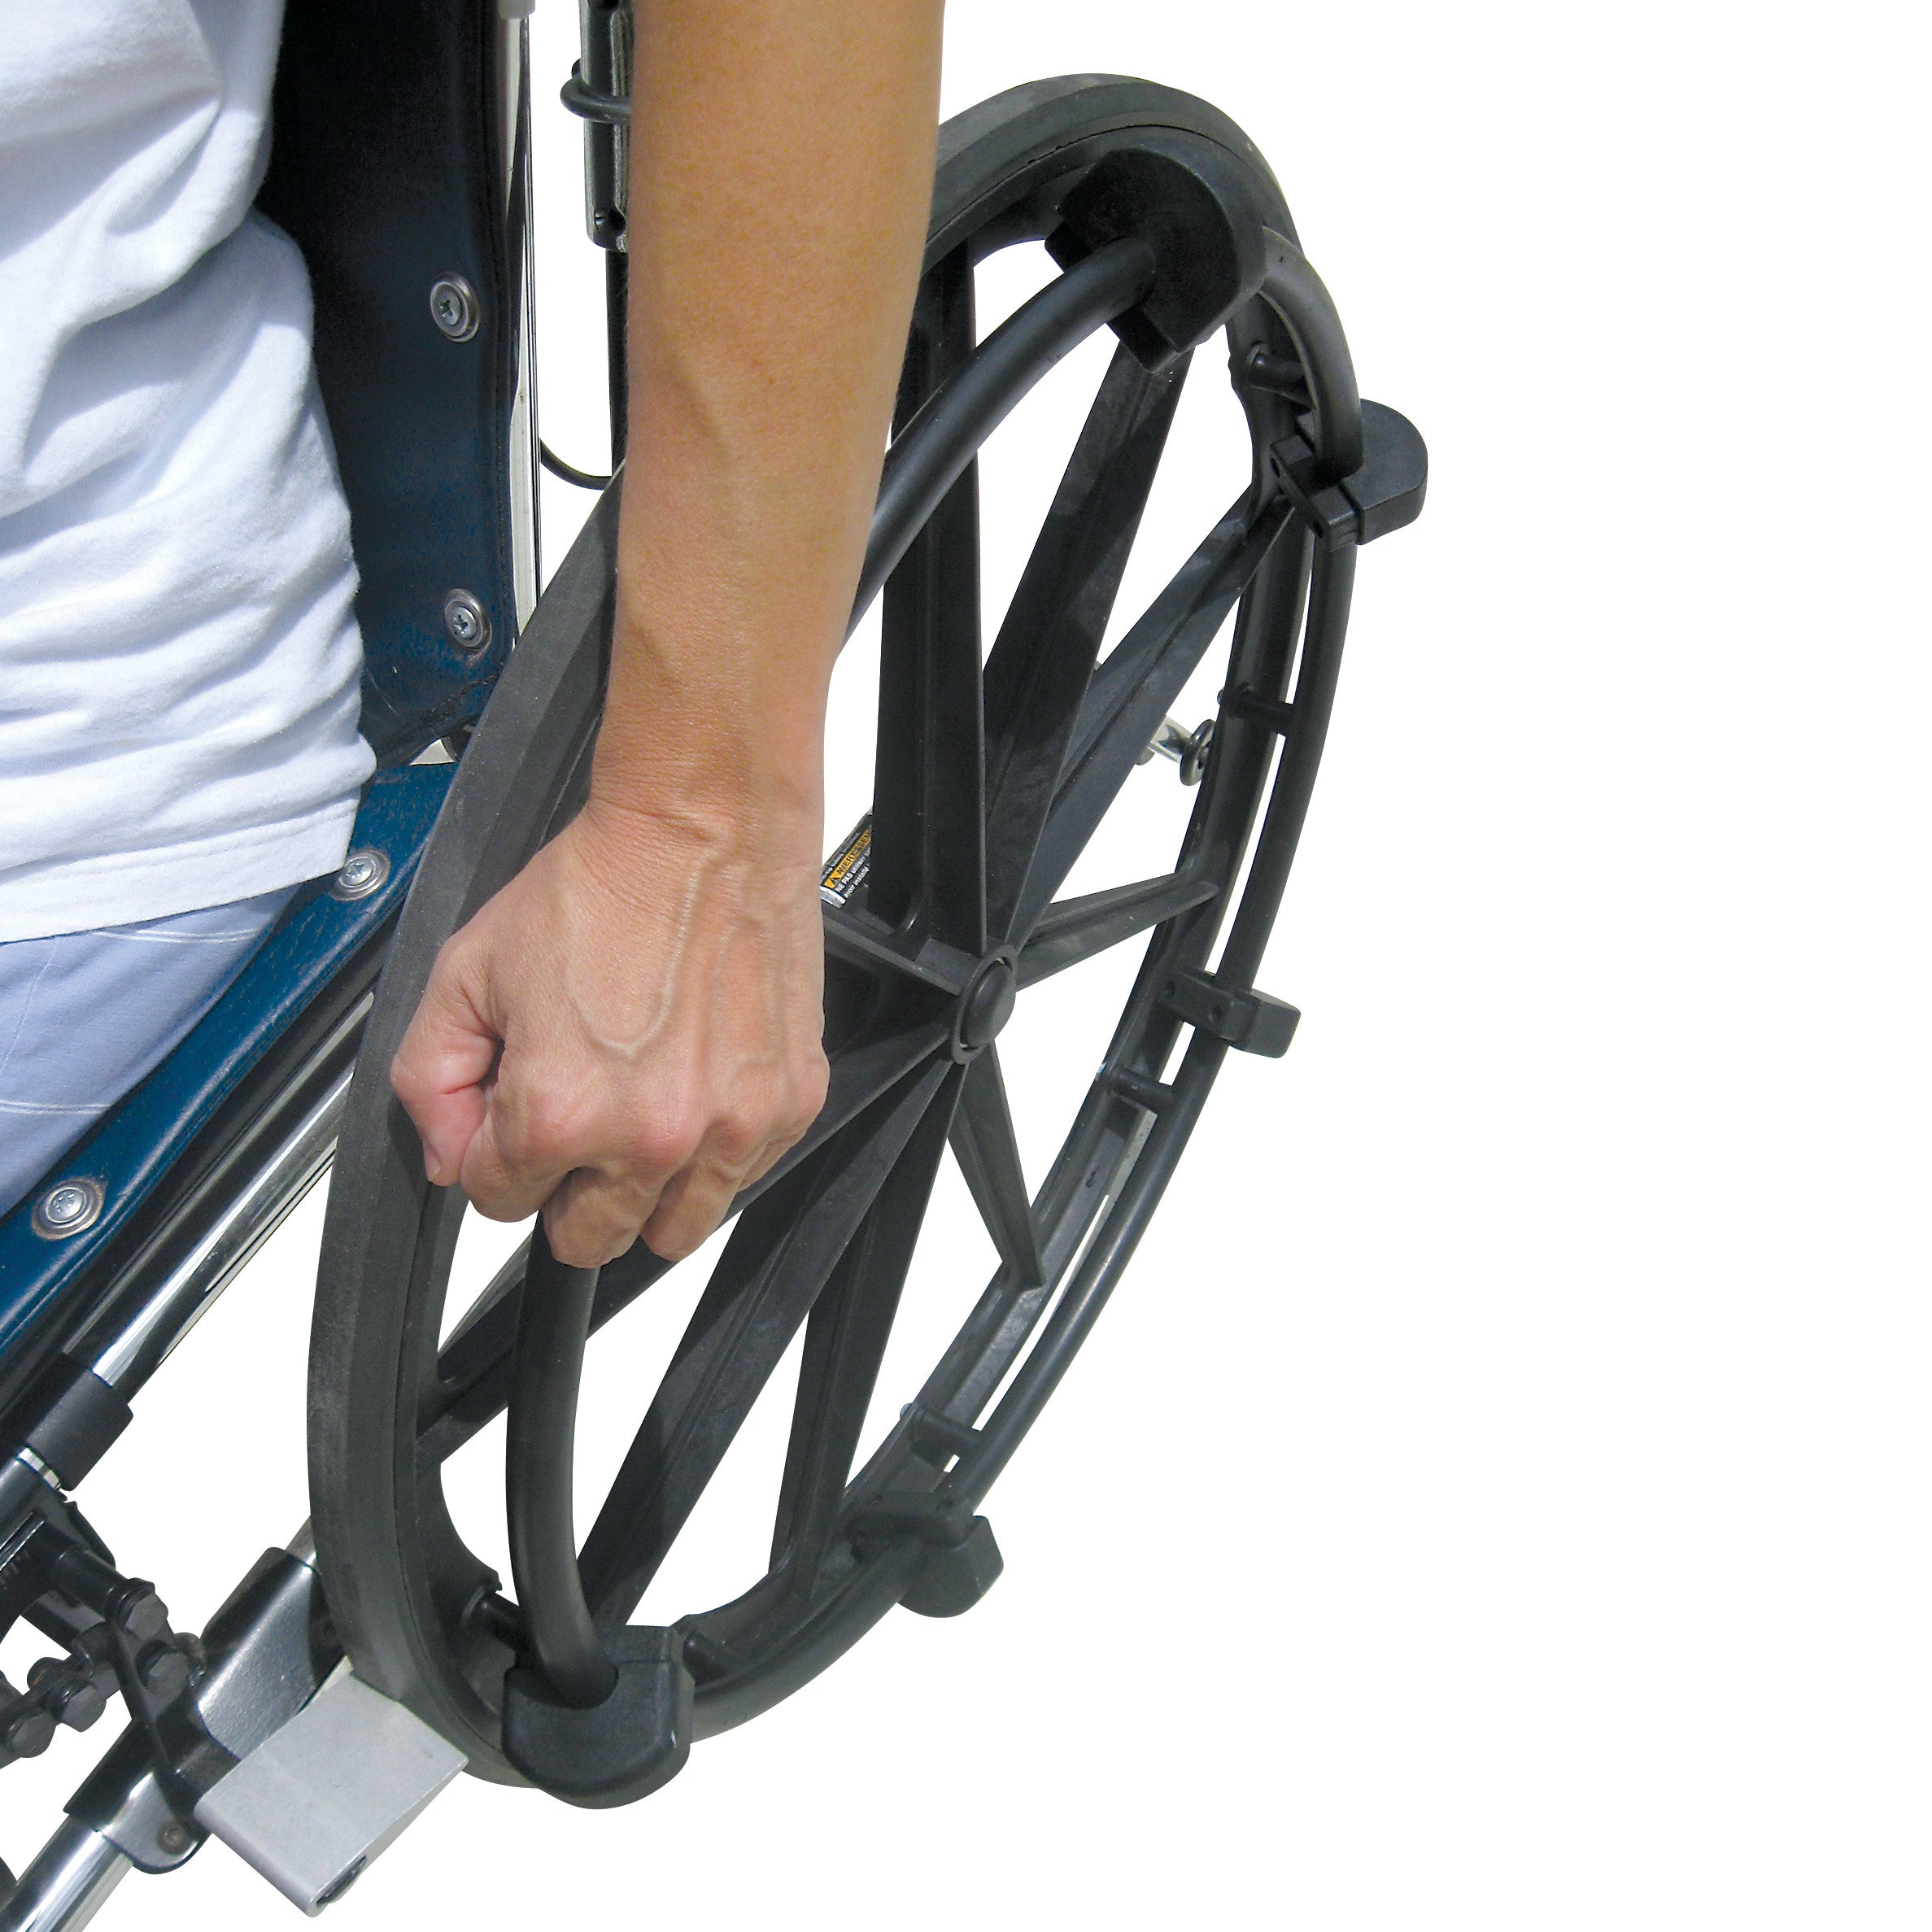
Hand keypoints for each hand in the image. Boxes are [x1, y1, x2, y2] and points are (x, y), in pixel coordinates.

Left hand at [390, 794, 829, 1266]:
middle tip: (575, 1118)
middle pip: (587, 1239)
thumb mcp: (465, 971)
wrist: (702, 830)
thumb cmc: (599, 887)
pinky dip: (714, 1152)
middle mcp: (652, 1136)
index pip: (500, 1203)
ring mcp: (731, 1127)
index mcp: (559, 1112)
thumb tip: (450, 1158)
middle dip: (566, 1189)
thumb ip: (430, 1082)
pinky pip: (742, 1178)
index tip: (514, 1110)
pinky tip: (694, 1081)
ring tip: (638, 1112)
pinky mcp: (790, 1104)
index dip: (495, 1156)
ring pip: (672, 1231)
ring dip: (643, 1190)